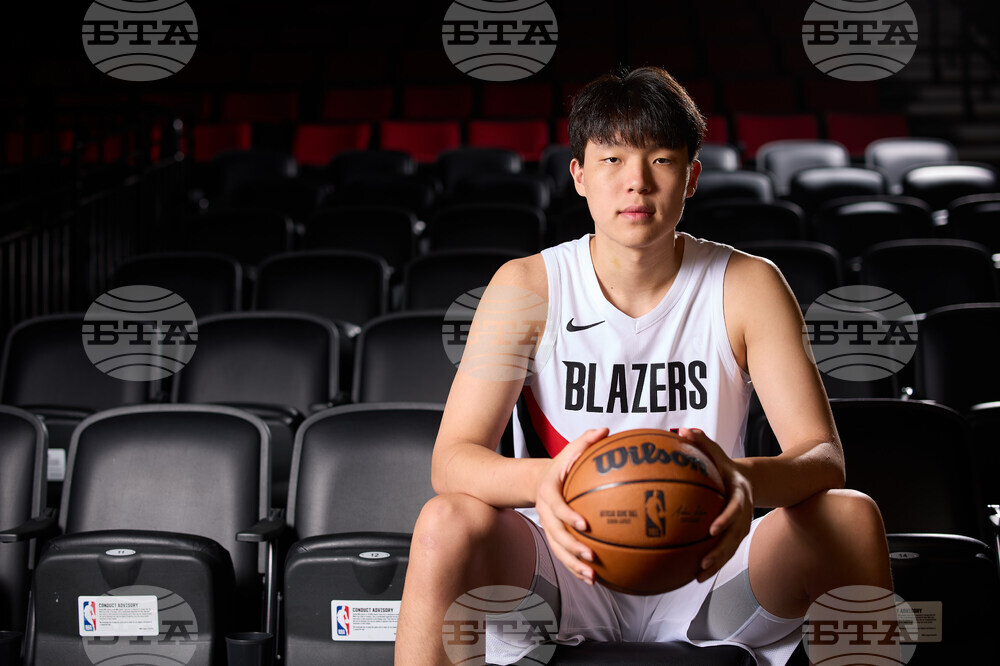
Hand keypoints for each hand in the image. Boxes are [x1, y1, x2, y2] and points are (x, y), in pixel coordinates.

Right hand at [534, 428, 608, 584]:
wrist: (538, 481)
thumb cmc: (561, 466)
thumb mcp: (570, 450)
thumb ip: (586, 441)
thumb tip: (606, 430)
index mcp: (549, 492)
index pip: (556, 506)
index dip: (568, 516)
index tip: (585, 525)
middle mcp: (545, 513)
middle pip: (555, 534)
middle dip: (572, 548)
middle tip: (591, 556)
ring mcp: (548, 527)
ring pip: (558, 550)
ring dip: (573, 565)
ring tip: (592, 576)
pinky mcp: (554, 537)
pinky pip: (563, 555)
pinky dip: (575, 568)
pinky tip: (593, 579)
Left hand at [678, 428, 754, 582]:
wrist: (749, 482)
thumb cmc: (725, 467)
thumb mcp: (717, 453)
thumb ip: (702, 442)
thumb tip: (682, 430)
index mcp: (739, 495)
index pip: (734, 510)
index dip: (725, 520)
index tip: (712, 529)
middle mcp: (743, 515)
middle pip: (733, 538)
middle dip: (719, 552)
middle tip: (703, 562)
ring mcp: (740, 528)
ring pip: (730, 550)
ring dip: (715, 565)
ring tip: (697, 576)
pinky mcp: (734, 537)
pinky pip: (724, 552)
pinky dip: (712, 564)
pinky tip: (693, 575)